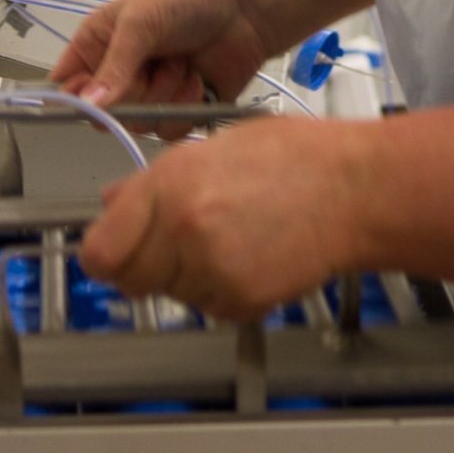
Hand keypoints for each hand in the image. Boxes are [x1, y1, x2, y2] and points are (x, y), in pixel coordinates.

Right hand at [51, 0, 272, 111]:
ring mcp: (155, 90)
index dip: (77, 98)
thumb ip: (114, 66)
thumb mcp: (141, 20)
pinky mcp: (186, 107)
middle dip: (134, 92)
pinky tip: (200, 77)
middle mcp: (123, 70)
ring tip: (184, 62)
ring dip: (165, 96)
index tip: (94, 96)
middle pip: (106, 114)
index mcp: (100, 43)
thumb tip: (89, 106)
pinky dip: (187, 107)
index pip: (68, 85)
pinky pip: (172, 130)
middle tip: (155, 63)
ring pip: (141, 124)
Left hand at [78, 116, 369, 320]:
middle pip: (129, 280)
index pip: (100, 250)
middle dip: (145, 264)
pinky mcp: (242, 302)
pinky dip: (222, 288)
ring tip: (232, 233)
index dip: (106, 250)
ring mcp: (213, 271)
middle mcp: (184, 230)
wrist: (353, 190)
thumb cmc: (294, 158)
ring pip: (172, 293)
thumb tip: (111, 201)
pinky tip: (252, 252)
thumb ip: (154, 180)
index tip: (115, 247)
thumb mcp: (213, 147)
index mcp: (171, 184)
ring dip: (188, 274)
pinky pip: (209, 305)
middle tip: (179, 239)